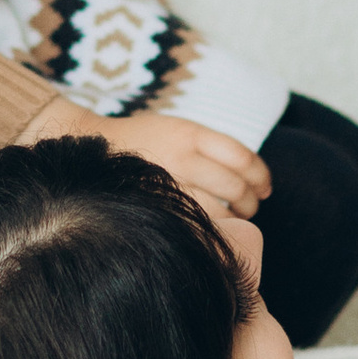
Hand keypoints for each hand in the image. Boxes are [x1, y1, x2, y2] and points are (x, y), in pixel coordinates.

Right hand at [106, 109, 270, 217]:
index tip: (265, 186)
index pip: (242, 157)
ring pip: (219, 210)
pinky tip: (214, 229)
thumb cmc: (144, 141)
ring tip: (236, 220)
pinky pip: (195, 225)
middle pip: (235, 186)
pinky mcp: (156, 205)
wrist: (92, 148)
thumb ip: (212, 148)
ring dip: (236, 219)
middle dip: (251, 201)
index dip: (261, 176)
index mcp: (190, 133)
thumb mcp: (178, 128)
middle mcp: (180, 158)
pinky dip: (212, 230)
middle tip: (251, 207)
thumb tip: (254, 178)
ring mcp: (167, 184)